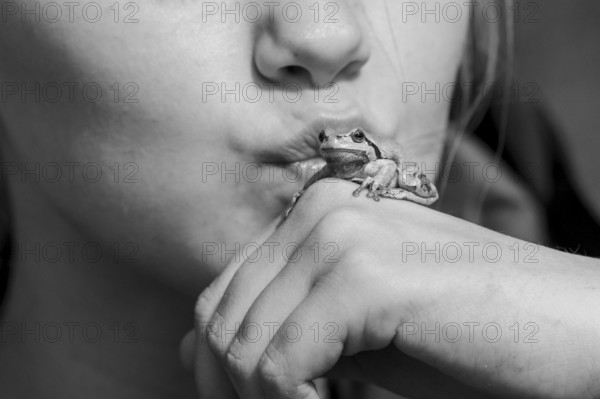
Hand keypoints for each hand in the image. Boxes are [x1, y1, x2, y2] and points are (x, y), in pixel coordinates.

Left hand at [181, 180, 599, 397]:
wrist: (573, 330)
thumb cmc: (467, 338)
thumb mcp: (353, 337)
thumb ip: (282, 329)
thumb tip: (192, 350)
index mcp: (316, 214)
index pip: (223, 296)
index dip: (222, 367)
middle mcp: (321, 209)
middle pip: (220, 319)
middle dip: (232, 390)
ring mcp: (343, 234)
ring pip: (241, 345)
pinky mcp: (368, 274)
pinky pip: (281, 364)